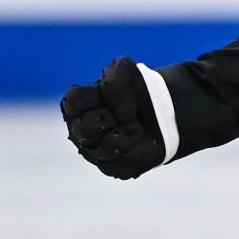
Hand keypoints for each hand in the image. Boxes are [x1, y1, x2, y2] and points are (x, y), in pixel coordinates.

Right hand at [61, 57, 166, 178]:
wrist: (163, 110)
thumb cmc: (135, 89)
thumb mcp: (124, 71)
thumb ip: (114, 82)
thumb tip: (120, 116)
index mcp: (76, 107)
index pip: (75, 100)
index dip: (105, 96)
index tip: (125, 90)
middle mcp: (79, 131)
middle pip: (85, 128)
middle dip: (112, 118)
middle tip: (129, 114)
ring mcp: (94, 151)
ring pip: (105, 148)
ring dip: (129, 132)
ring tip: (136, 127)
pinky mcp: (114, 167)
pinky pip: (123, 163)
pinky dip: (139, 149)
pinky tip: (140, 142)